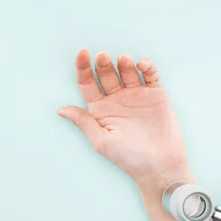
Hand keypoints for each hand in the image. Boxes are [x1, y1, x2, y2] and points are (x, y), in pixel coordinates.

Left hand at [58, 50, 190, 187]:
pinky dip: (146, 66)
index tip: (82, 54)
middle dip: (103, 64)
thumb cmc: (129, 158)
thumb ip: (83, 122)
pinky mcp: (156, 95)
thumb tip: (60, 110)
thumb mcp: (101, 141)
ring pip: (128, 71)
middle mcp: (117, 100)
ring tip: (123, 60)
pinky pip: (151, 75)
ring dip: (124, 63)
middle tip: (103, 57)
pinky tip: (141, 65)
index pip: (88, 83)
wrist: (160, 166)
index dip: (83, 68)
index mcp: (101, 109)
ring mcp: (137, 95)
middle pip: (107, 74)